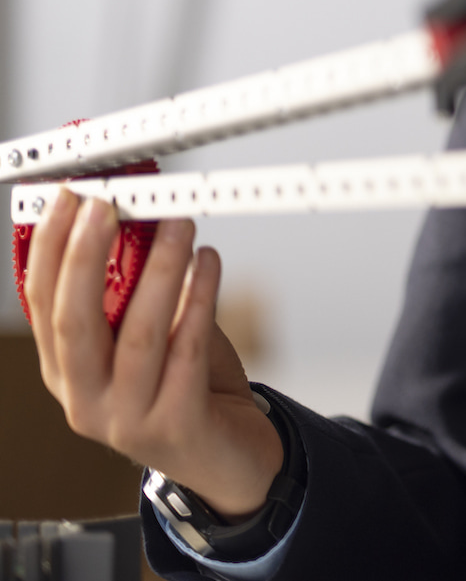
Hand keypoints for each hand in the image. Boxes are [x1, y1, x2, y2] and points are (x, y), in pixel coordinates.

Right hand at [25, 192, 283, 518]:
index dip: (51, 250)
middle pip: (73, 320)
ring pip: (136, 332)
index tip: (69, 200)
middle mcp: (85, 399)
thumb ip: (137, 294)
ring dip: (158, 269)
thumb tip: (142, 221)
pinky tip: (210, 263)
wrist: (230, 457)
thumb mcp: (149, 338)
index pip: (42, 306)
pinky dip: (199, 298)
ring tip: (179, 224)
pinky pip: (187, 348)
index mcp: (66, 374)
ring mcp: (126, 418)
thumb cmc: (188, 388)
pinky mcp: (175, 423)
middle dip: (86, 255)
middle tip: (108, 205)